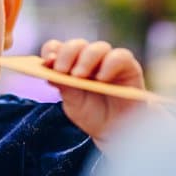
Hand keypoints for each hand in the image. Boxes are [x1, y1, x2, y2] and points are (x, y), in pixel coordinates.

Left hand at [41, 38, 145, 152]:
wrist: (118, 130)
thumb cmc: (93, 115)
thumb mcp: (74, 105)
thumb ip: (64, 88)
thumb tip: (49, 71)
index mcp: (70, 64)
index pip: (57, 48)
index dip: (51, 52)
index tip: (46, 62)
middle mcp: (88, 58)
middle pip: (76, 45)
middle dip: (67, 55)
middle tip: (62, 70)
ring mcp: (108, 60)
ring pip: (98, 48)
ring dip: (86, 59)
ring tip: (79, 77)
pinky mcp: (128, 66)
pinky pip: (120, 56)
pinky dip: (109, 64)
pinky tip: (101, 78)